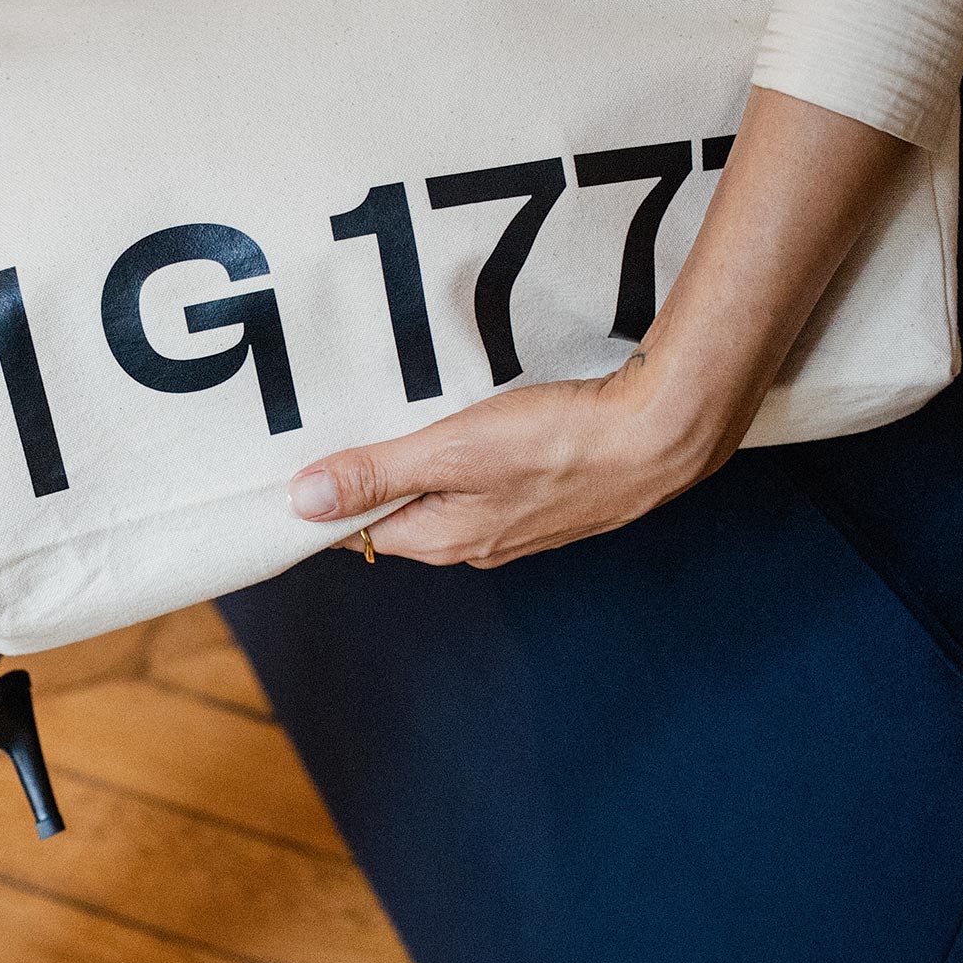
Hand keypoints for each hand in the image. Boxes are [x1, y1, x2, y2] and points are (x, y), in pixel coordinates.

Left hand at [286, 350, 743, 567]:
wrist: (662, 437)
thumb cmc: (559, 444)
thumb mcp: (452, 452)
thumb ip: (376, 474)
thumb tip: (301, 502)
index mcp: (445, 540)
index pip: (361, 530)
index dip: (331, 499)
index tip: (307, 460)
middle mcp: (478, 545)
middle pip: (402, 514)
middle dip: (376, 478)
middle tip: (354, 425)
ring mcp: (517, 526)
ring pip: (447, 498)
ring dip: (425, 465)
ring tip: (414, 418)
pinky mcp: (549, 501)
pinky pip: (487, 486)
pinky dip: (470, 460)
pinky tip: (479, 426)